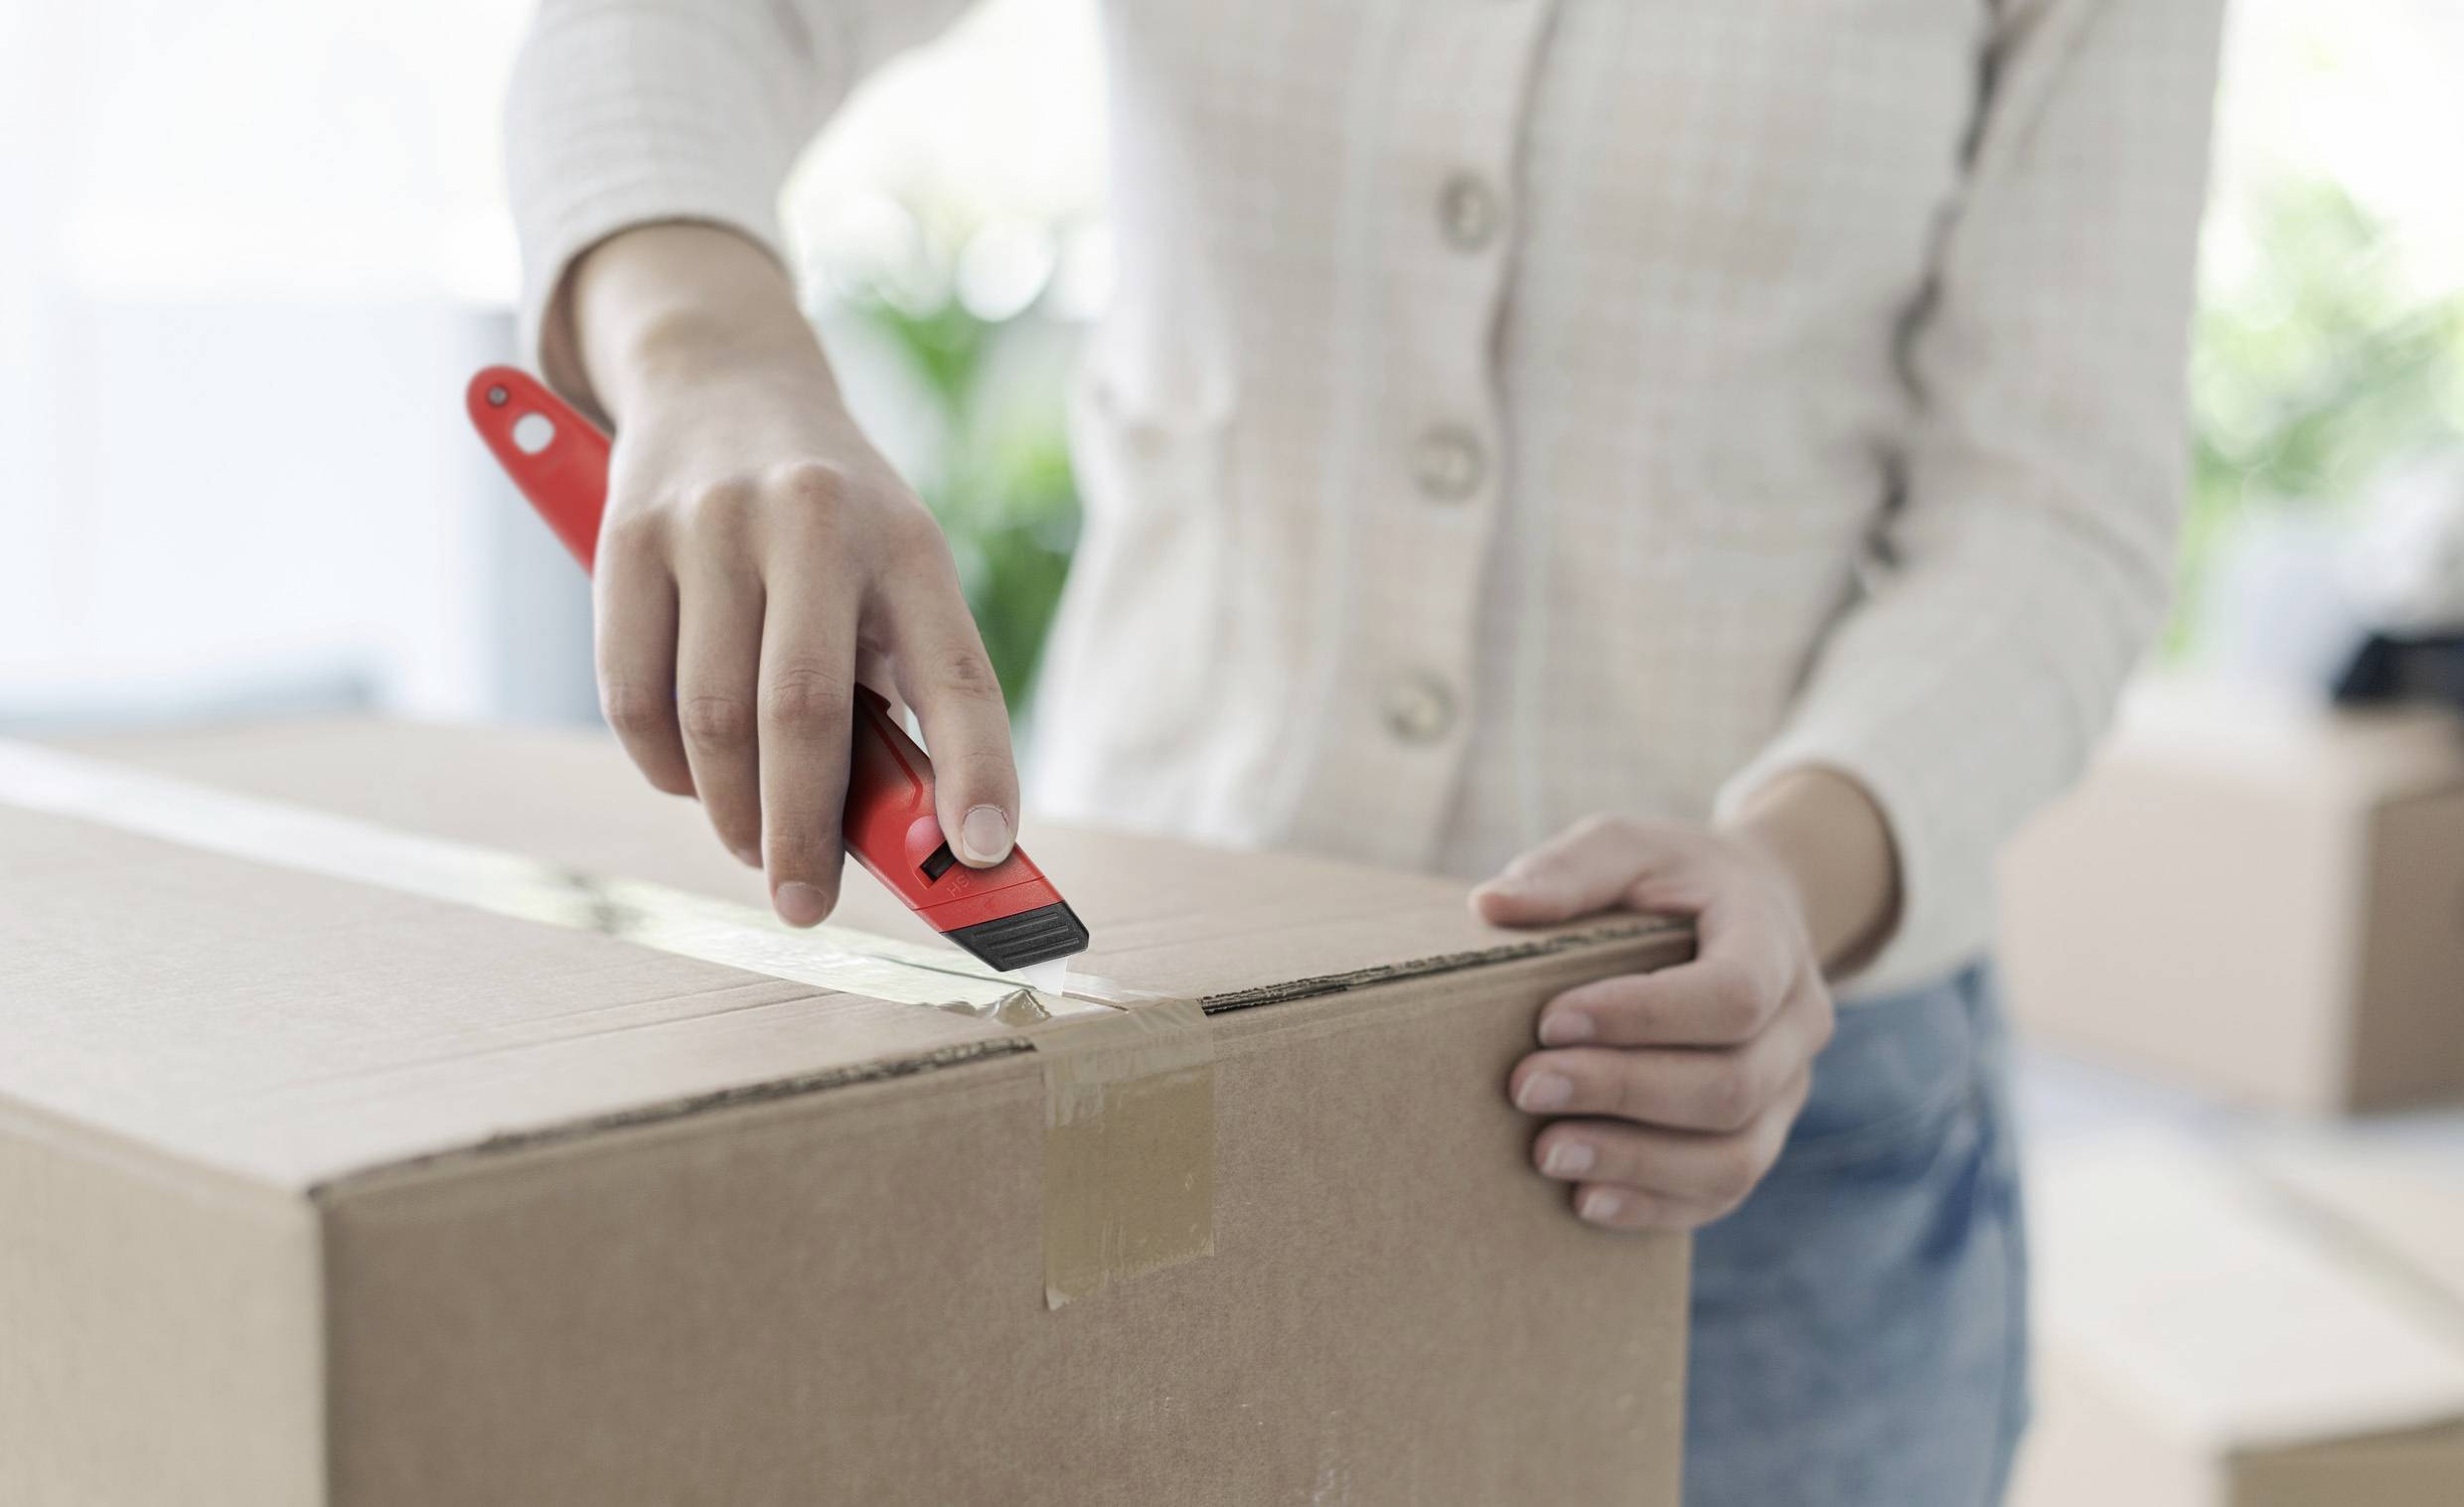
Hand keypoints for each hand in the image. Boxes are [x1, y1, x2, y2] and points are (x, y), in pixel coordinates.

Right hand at [567, 224, 1017, 925]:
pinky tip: (691, 780)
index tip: (989, 856)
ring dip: (731, 813)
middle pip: (802, 715)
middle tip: (806, 905)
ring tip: (754, 843)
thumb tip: (917, 846)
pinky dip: (663, 768)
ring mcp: (711, 524)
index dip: (980, 770)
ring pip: (708, 720)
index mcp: (908, 543)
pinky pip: (632, 696)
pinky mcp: (626, 537)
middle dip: (804, 835)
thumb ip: (903, 698)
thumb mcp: (894, 580)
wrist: (724, 378)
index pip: (958, 674)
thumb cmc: (834, 526)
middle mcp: (813, 522)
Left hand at [1473, 774, 1895, 1230]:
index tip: (1550, 1019)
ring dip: (1635, 1163)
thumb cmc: (1673, 879)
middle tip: (1524, 1087)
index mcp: (1774, 942)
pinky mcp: (1761, 1138)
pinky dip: (1654, 1206)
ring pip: (1735, 1157)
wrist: (1746, 913)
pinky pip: (1723, 1194)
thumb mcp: (1628, 846)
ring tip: (1546, 1154)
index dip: (1644, 1016)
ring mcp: (1787, 1092)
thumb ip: (1571, 870)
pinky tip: (1584, 1202)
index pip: (1733, 996)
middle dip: (1621, 1091)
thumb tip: (1491, 903)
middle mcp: (1799, 1025)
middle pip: (1730, 1085)